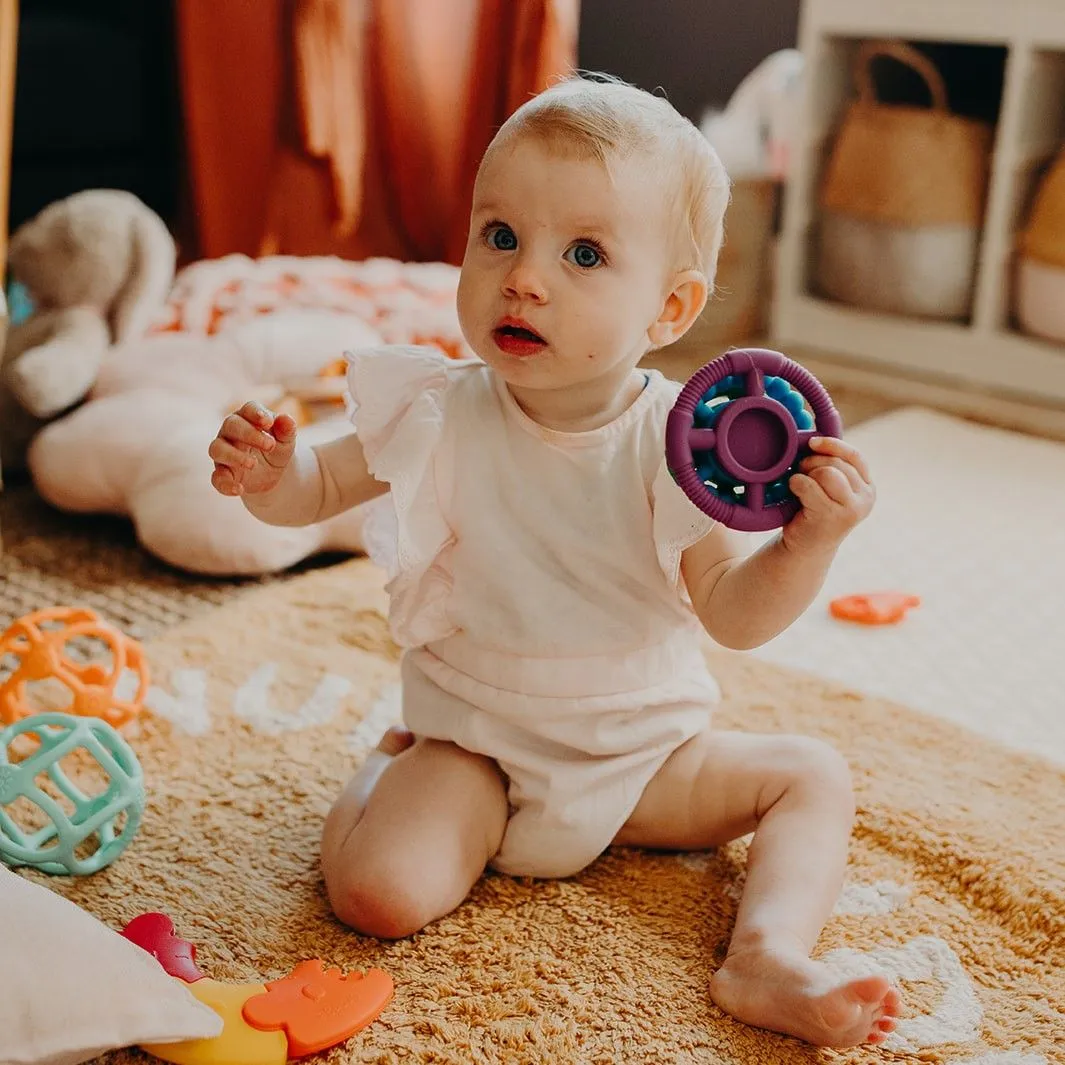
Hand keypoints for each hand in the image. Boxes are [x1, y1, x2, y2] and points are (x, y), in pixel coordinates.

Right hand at [209, 401, 297, 496]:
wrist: (273, 473)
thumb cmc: (276, 448)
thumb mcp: (286, 440)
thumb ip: (286, 430)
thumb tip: (286, 419)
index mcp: (248, 418)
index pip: (248, 409)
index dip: (256, 413)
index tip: (268, 422)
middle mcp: (230, 432)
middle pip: (231, 425)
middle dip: (249, 434)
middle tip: (270, 445)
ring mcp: (223, 452)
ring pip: (217, 449)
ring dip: (234, 456)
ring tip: (252, 464)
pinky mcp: (223, 473)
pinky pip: (217, 478)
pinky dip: (226, 484)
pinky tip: (239, 489)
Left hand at [782, 436, 874, 554]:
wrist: (804, 548)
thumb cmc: (813, 512)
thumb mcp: (828, 487)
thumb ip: (830, 464)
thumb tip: (813, 435)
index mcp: (867, 487)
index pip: (854, 456)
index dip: (832, 445)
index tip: (812, 442)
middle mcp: (865, 498)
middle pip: (836, 463)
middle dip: (812, 462)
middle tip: (800, 472)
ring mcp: (851, 510)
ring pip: (825, 472)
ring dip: (805, 474)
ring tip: (799, 485)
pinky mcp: (832, 518)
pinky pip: (808, 485)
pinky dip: (796, 484)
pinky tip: (795, 494)